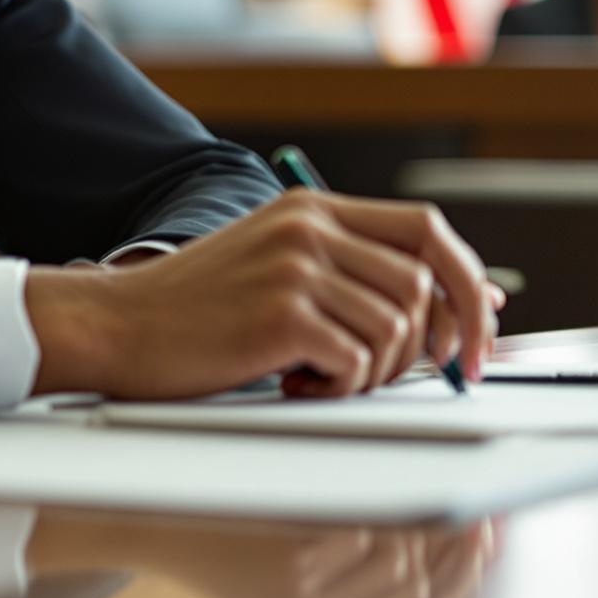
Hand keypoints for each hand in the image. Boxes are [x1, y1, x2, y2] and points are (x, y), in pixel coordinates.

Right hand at [24, 190, 503, 399]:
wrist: (116, 327)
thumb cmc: (197, 312)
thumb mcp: (277, 268)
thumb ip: (354, 272)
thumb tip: (459, 302)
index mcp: (313, 209)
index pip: (428, 228)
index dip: (469, 281)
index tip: (480, 332)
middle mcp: (310, 228)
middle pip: (426, 280)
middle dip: (438, 341)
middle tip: (425, 378)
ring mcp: (295, 268)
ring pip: (397, 327)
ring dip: (376, 371)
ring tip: (324, 379)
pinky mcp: (280, 314)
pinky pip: (358, 360)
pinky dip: (341, 388)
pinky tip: (296, 386)